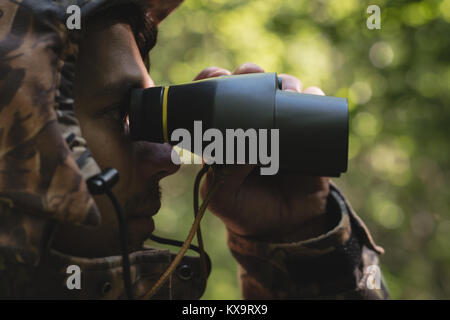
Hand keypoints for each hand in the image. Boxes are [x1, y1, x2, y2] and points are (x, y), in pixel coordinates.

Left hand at [195, 63, 330, 241]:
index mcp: (226, 134)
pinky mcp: (308, 133)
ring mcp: (281, 125)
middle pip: (251, 85)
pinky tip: (309, 96)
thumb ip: (221, 177)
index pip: (217, 99)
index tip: (218, 77)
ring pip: (282, 89)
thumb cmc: (247, 210)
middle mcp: (253, 124)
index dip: (215, 82)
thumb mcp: (223, 198)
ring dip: (284, 81)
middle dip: (250, 73)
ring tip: (286, 91)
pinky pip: (314, 105)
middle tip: (252, 76)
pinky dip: (313, 95)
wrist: (285, 227)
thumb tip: (241, 148)